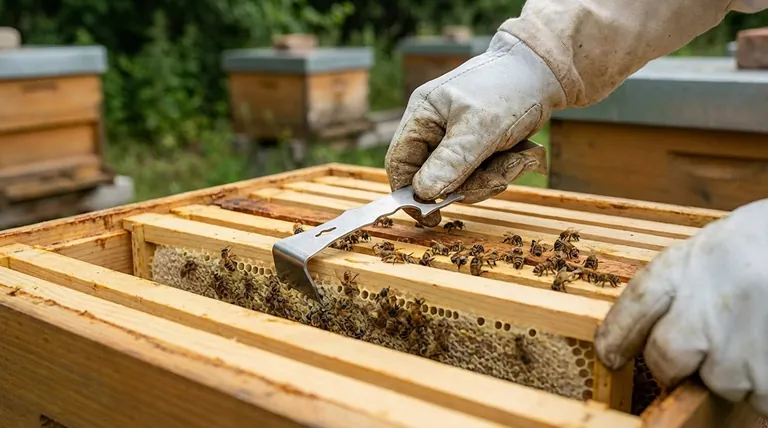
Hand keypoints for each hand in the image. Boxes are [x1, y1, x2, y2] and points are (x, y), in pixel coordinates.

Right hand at [384, 30, 564, 225]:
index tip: (429, 216)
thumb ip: (451, 161)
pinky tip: (517, 156)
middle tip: (495, 178)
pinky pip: (480, 174)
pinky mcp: (477, 147)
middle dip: (467, 184)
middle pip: (433, 178)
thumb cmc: (509, 89)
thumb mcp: (480, 128)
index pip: (400, 162)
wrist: (545, 74)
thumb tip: (423, 192)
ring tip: (514, 159)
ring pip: (460, 180)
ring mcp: (456, 139)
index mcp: (423, 115)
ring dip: (489, 178)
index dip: (410, 192)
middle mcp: (434, 128)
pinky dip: (501, 171)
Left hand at [594, 198, 767, 415]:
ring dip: (738, 371)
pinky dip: (766, 385)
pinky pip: (760, 397)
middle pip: (666, 356)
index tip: (608, 354)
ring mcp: (738, 342)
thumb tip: (663, 326)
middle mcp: (705, 303)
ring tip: (760, 333)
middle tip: (700, 354)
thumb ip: (686, 283)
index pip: (635, 306)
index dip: (617, 334)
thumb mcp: (718, 248)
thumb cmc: (767, 243)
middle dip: (675, 364)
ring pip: (720, 381)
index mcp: (686, 264)